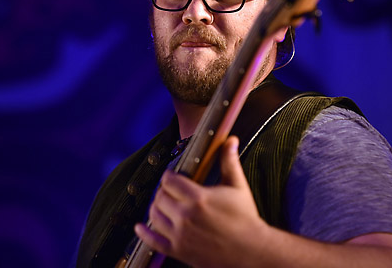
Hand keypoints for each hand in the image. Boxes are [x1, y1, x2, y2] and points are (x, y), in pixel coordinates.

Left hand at [134, 136, 267, 267]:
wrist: (251, 251)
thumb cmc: (245, 219)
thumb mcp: (238, 187)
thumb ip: (229, 161)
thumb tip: (230, 140)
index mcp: (198, 198)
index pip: (170, 180)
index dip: (169, 175)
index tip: (173, 175)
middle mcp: (186, 216)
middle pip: (160, 197)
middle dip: (163, 191)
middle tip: (170, 190)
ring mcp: (181, 235)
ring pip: (154, 216)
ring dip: (155, 207)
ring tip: (163, 204)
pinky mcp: (179, 251)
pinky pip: (153, 242)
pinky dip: (144, 234)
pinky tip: (140, 228)